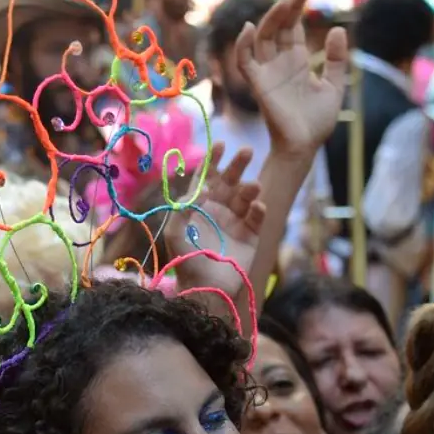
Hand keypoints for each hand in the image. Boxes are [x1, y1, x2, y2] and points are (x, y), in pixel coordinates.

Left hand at [166, 143, 264, 297]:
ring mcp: (236, 222)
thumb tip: (200, 188)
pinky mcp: (251, 236)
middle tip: (247, 151)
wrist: (205, 288)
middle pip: (230, 180)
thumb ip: (182, 208)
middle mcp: (219, 209)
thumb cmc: (186, 260)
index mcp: (200, 206)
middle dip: (238, 165)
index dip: (213, 160)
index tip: (221, 144)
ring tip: (254, 186)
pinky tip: (259, 207)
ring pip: (246, 196)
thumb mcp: (175, 232)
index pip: (207, 177)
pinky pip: (257, 217)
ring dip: (251, 187)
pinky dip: (259, 210)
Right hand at [234, 0, 347, 157]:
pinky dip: (243, 44)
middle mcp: (279, 62)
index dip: (295, 4)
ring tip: (285, 0)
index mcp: (296, 60)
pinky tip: (249, 27)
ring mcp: (267, 72)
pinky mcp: (258, 85)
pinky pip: (245, 61)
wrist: (305, 147)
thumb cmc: (317, 122)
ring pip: (262, 37)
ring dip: (271, 17)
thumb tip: (337, 30)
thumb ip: (335, 59)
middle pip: (278, 25)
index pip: (292, 25)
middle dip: (286, 3)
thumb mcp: (335, 86)